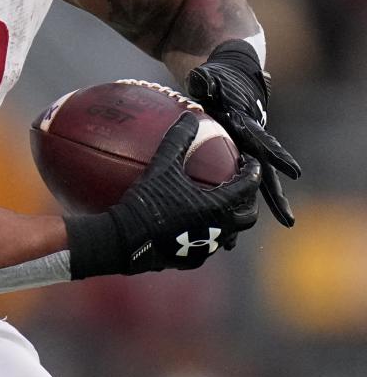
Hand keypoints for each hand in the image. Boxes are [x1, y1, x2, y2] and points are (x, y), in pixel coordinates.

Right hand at [66, 111, 261, 278]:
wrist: (124, 241)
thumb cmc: (145, 202)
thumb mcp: (161, 166)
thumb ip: (178, 139)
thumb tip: (190, 116)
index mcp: (217, 206)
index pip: (248, 187)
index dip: (253, 172)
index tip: (250, 162)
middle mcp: (217, 230)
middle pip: (247, 216)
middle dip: (249, 201)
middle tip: (242, 188)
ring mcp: (204, 249)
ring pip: (228, 235)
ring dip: (228, 219)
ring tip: (219, 207)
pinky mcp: (189, 261)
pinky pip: (205, 247)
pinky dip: (206, 235)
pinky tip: (192, 228)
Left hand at [186, 39, 299, 226]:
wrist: (224, 84)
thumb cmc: (218, 81)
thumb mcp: (211, 80)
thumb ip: (207, 82)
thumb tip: (201, 80)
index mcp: (248, 127)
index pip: (264, 144)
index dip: (277, 156)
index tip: (292, 171)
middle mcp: (249, 146)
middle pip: (264, 176)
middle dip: (275, 197)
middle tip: (287, 220)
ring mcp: (242, 156)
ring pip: (248, 188)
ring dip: (248, 211)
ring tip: (242, 238)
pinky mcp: (231, 163)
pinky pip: (231, 189)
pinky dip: (227, 209)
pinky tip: (217, 233)